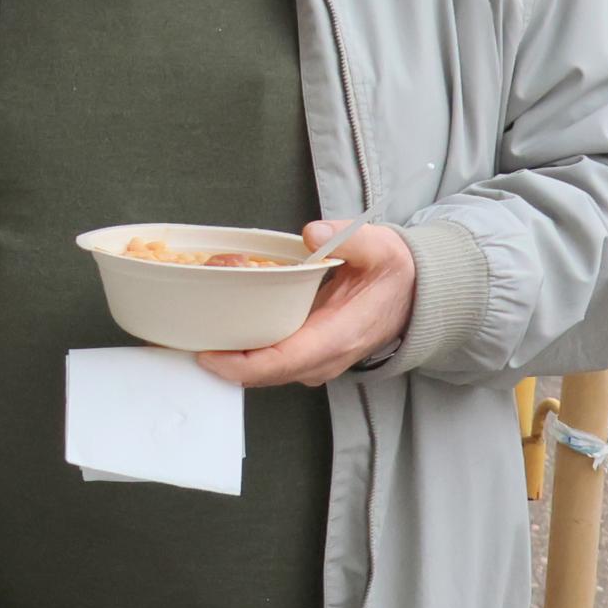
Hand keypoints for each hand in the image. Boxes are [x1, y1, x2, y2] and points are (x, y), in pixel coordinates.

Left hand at [198, 221, 417, 388]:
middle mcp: (324, 358)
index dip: (241, 365)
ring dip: (232, 353)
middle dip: (225, 357)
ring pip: (265, 370)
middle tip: (193, 327)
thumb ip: (349, 238)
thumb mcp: (380, 247)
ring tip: (205, 321)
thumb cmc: (393, 273)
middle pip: (264, 373)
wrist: (414, 294)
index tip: (208, 356)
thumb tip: (313, 235)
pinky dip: (244, 348)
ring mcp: (316, 361)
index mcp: (338, 336)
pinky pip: (270, 360)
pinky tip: (226, 323)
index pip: (282, 362)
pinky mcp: (308, 355)